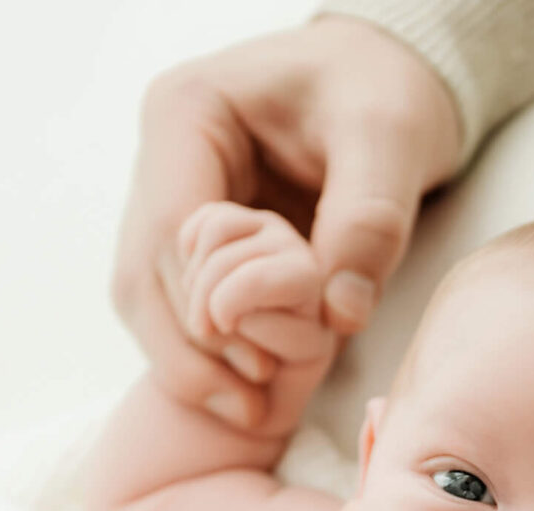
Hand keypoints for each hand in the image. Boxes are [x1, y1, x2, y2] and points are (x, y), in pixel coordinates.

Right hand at [113, 16, 462, 429]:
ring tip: (252, 410)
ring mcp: (170, 199)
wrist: (385, 78)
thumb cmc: (383, 91)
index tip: (257, 363)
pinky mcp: (197, 240)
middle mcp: (162, 158)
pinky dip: (211, 355)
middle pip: (144, 275)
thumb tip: (339, 315)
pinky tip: (253, 392)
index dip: (205, 306)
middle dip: (193, 349)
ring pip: (150, 300)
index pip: (170, 228)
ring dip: (192, 362)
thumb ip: (367, 222)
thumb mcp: (389, 140)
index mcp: (186, 113)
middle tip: (252, 406)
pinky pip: (182, 307)